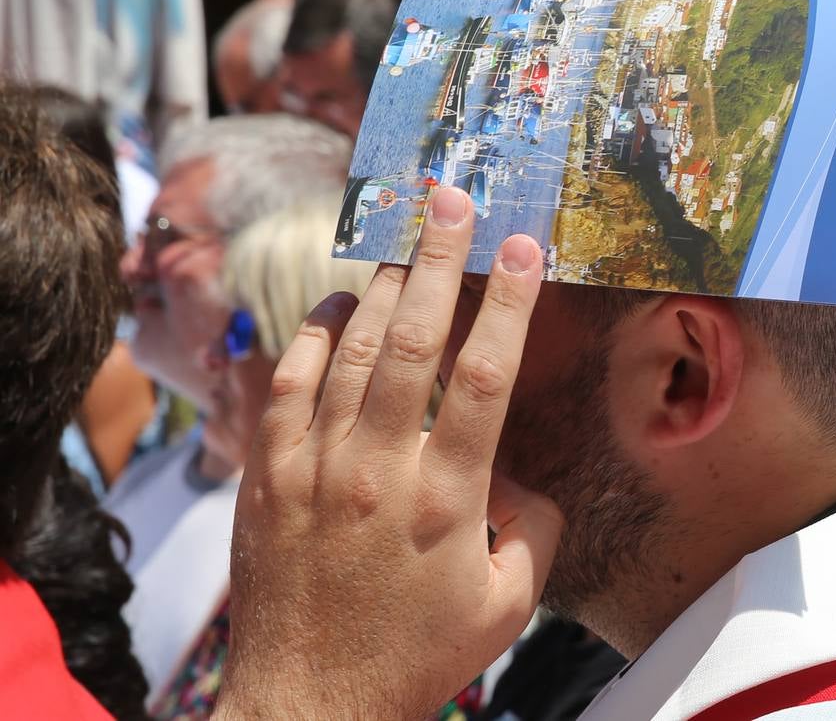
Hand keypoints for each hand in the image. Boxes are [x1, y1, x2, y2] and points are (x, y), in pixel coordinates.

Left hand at [216, 187, 562, 719]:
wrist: (310, 701)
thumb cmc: (417, 654)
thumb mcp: (509, 602)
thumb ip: (533, 524)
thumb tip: (518, 467)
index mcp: (446, 497)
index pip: (486, 374)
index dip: (508, 301)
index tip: (523, 246)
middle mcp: (377, 468)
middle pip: (413, 338)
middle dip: (437, 259)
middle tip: (452, 199)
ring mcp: (313, 467)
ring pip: (350, 350)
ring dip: (383, 287)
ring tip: (407, 240)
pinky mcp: (267, 476)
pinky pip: (289, 384)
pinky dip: (313, 335)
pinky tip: (338, 305)